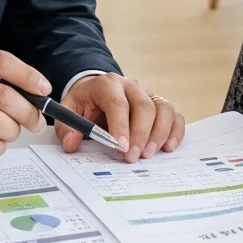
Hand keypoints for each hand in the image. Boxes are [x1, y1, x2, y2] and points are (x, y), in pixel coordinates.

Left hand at [58, 74, 185, 162]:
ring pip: (163, 108)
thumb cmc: (84, 103)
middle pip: (144, 106)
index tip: (121, 147)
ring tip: (149, 154)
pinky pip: (174, 114)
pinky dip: (175, 130)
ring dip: (159, 133)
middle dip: (140, 134)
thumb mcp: (69, 111)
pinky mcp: (159, 103)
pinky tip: (168, 147)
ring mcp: (148, 93)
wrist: (96, 90)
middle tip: (133, 158)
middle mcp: (131, 86)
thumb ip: (67, 128)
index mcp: (107, 84)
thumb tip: (72, 143)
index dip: (121, 125)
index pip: (117, 102)